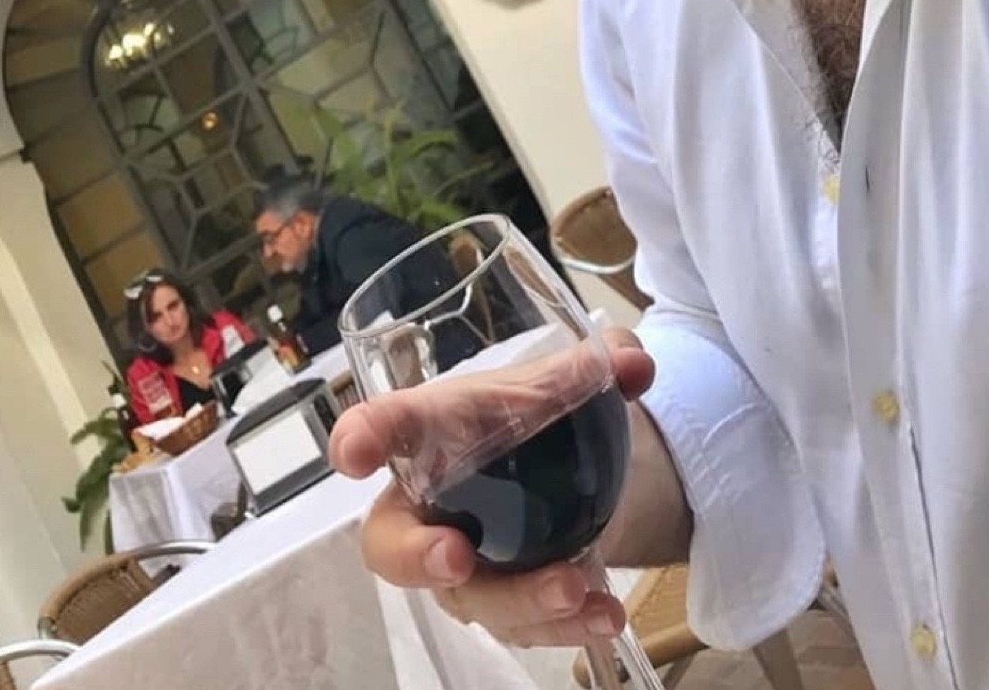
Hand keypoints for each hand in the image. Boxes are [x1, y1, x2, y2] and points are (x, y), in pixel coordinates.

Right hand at [331, 330, 655, 648]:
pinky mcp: (501, 602)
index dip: (361, 437)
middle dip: (415, 557)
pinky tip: (604, 613)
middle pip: (392, 543)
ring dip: (519, 599)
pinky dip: (565, 625)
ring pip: (469, 598)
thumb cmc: (531, 417)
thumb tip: (634, 363)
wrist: (569, 466)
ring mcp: (459, 564)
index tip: (354, 452)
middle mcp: (427, 504)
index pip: (385, 426)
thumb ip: (602, 362)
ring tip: (574, 588)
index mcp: (429, 430)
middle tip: (454, 557)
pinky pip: (521, 626)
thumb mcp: (565, 382)